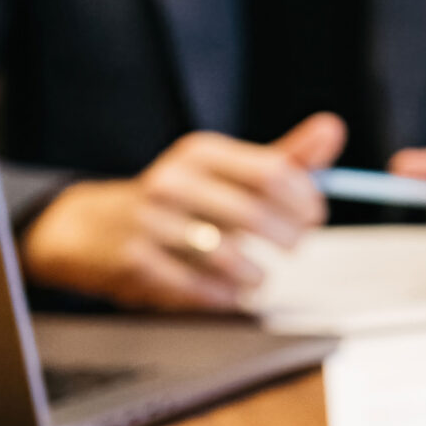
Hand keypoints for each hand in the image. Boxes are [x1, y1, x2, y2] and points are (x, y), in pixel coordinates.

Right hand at [18, 113, 337, 310]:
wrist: (94, 227)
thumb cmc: (176, 198)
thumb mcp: (227, 169)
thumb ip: (283, 156)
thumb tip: (331, 129)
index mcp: (201, 153)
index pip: (271, 171)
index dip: (303, 198)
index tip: (313, 214)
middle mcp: (173, 181)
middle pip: (253, 214)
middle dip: (285, 237)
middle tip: (293, 247)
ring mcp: (151, 222)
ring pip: (226, 255)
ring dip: (254, 273)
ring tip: (258, 276)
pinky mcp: (135, 262)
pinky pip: (195, 287)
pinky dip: (222, 296)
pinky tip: (230, 293)